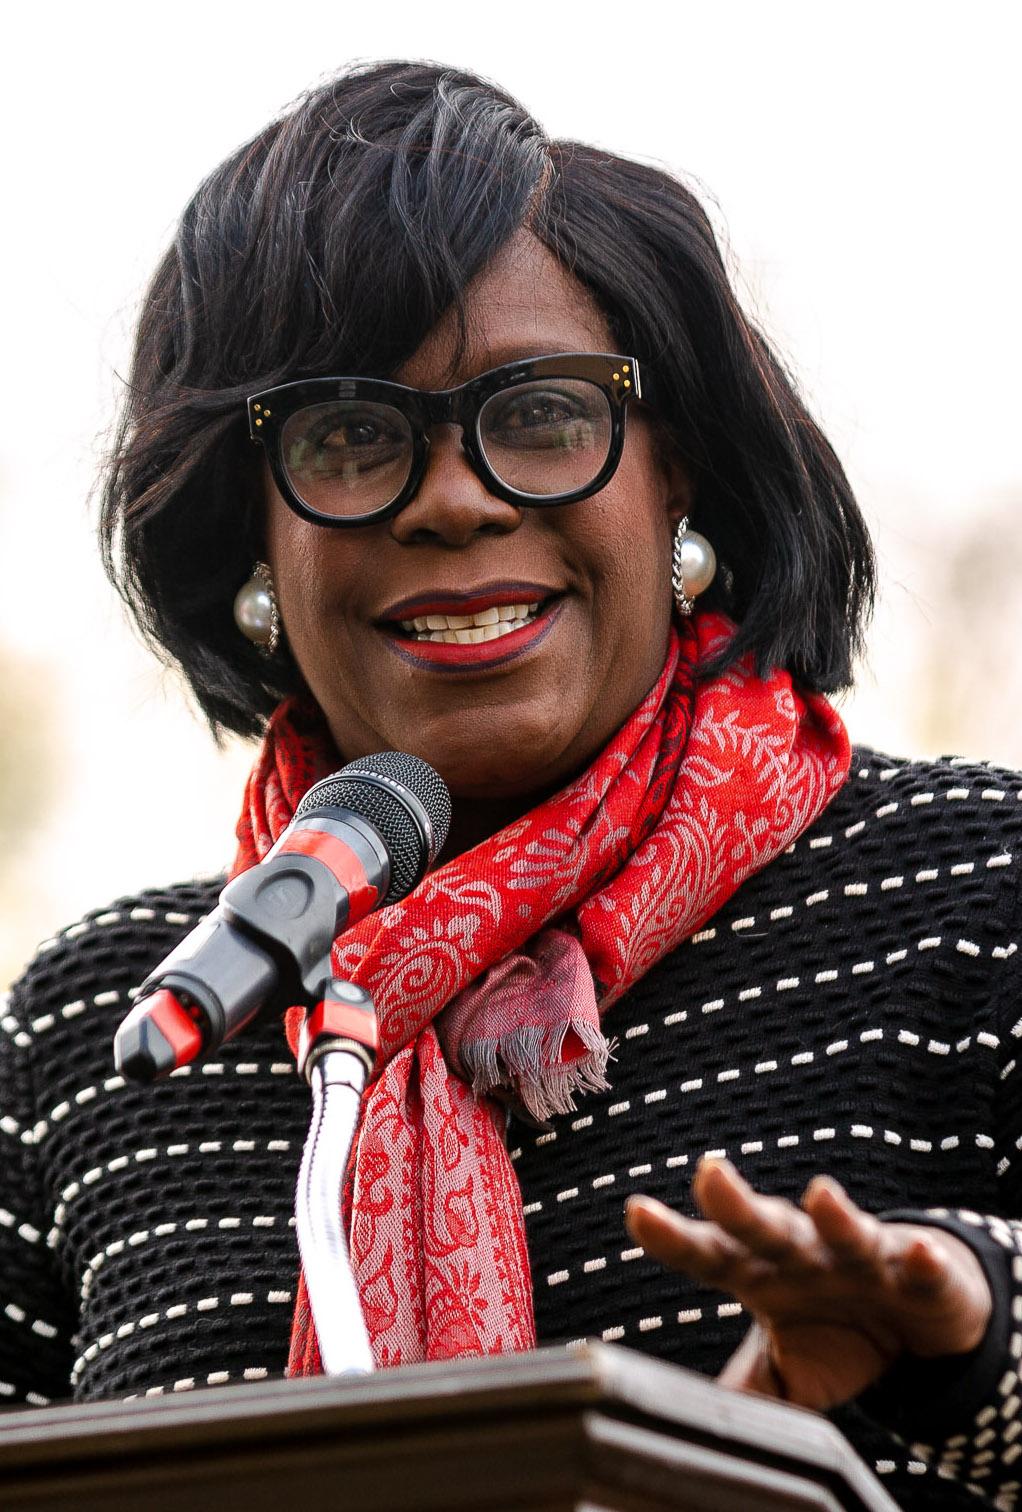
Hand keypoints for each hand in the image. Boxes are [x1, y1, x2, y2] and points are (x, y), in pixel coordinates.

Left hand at [624, 1158, 992, 1411]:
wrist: (914, 1322)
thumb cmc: (834, 1334)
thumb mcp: (781, 1372)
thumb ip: (739, 1392)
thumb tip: (677, 1424)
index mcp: (759, 1273)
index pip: (708, 1253)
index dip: (672, 1237)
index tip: (638, 1213)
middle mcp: (803, 1253)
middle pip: (765, 1228)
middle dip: (737, 1203)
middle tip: (709, 1174)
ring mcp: (860, 1256)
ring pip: (844, 1232)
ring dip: (835, 1217)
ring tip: (821, 1197)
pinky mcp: (918, 1270)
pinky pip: (920, 1265)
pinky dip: (922, 1259)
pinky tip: (918, 1253)